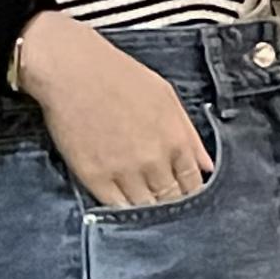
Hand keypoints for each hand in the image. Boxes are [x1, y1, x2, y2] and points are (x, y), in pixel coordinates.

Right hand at [14, 13, 214, 207]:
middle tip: (165, 200)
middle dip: (171, 203)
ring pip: (145, 208)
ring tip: (144, 201)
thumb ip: (189, 134)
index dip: (191, 191)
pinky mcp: (95, 178)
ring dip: (147, 208)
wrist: (72, 70)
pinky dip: (122, 209)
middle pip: (171, 200)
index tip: (185, 192)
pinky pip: (116, 207)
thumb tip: (207, 165)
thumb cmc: (119, 76)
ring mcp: (124, 172)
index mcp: (175, 140)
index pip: (193, 183)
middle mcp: (153, 161)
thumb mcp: (166, 97)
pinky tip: (123, 202)